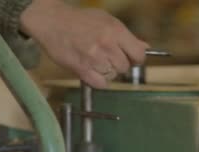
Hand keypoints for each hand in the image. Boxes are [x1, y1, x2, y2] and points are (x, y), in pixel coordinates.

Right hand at [20, 0, 148, 87]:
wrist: (52, 22)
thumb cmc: (80, 20)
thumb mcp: (106, 20)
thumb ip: (126, 36)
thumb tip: (145, 47)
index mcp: (116, 31)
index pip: (138, 54)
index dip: (136, 59)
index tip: (131, 59)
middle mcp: (107, 45)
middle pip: (124, 67)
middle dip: (118, 65)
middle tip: (107, 58)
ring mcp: (94, 58)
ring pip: (112, 76)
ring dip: (106, 72)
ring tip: (96, 62)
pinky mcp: (81, 69)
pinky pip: (100, 84)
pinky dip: (98, 81)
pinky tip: (91, 71)